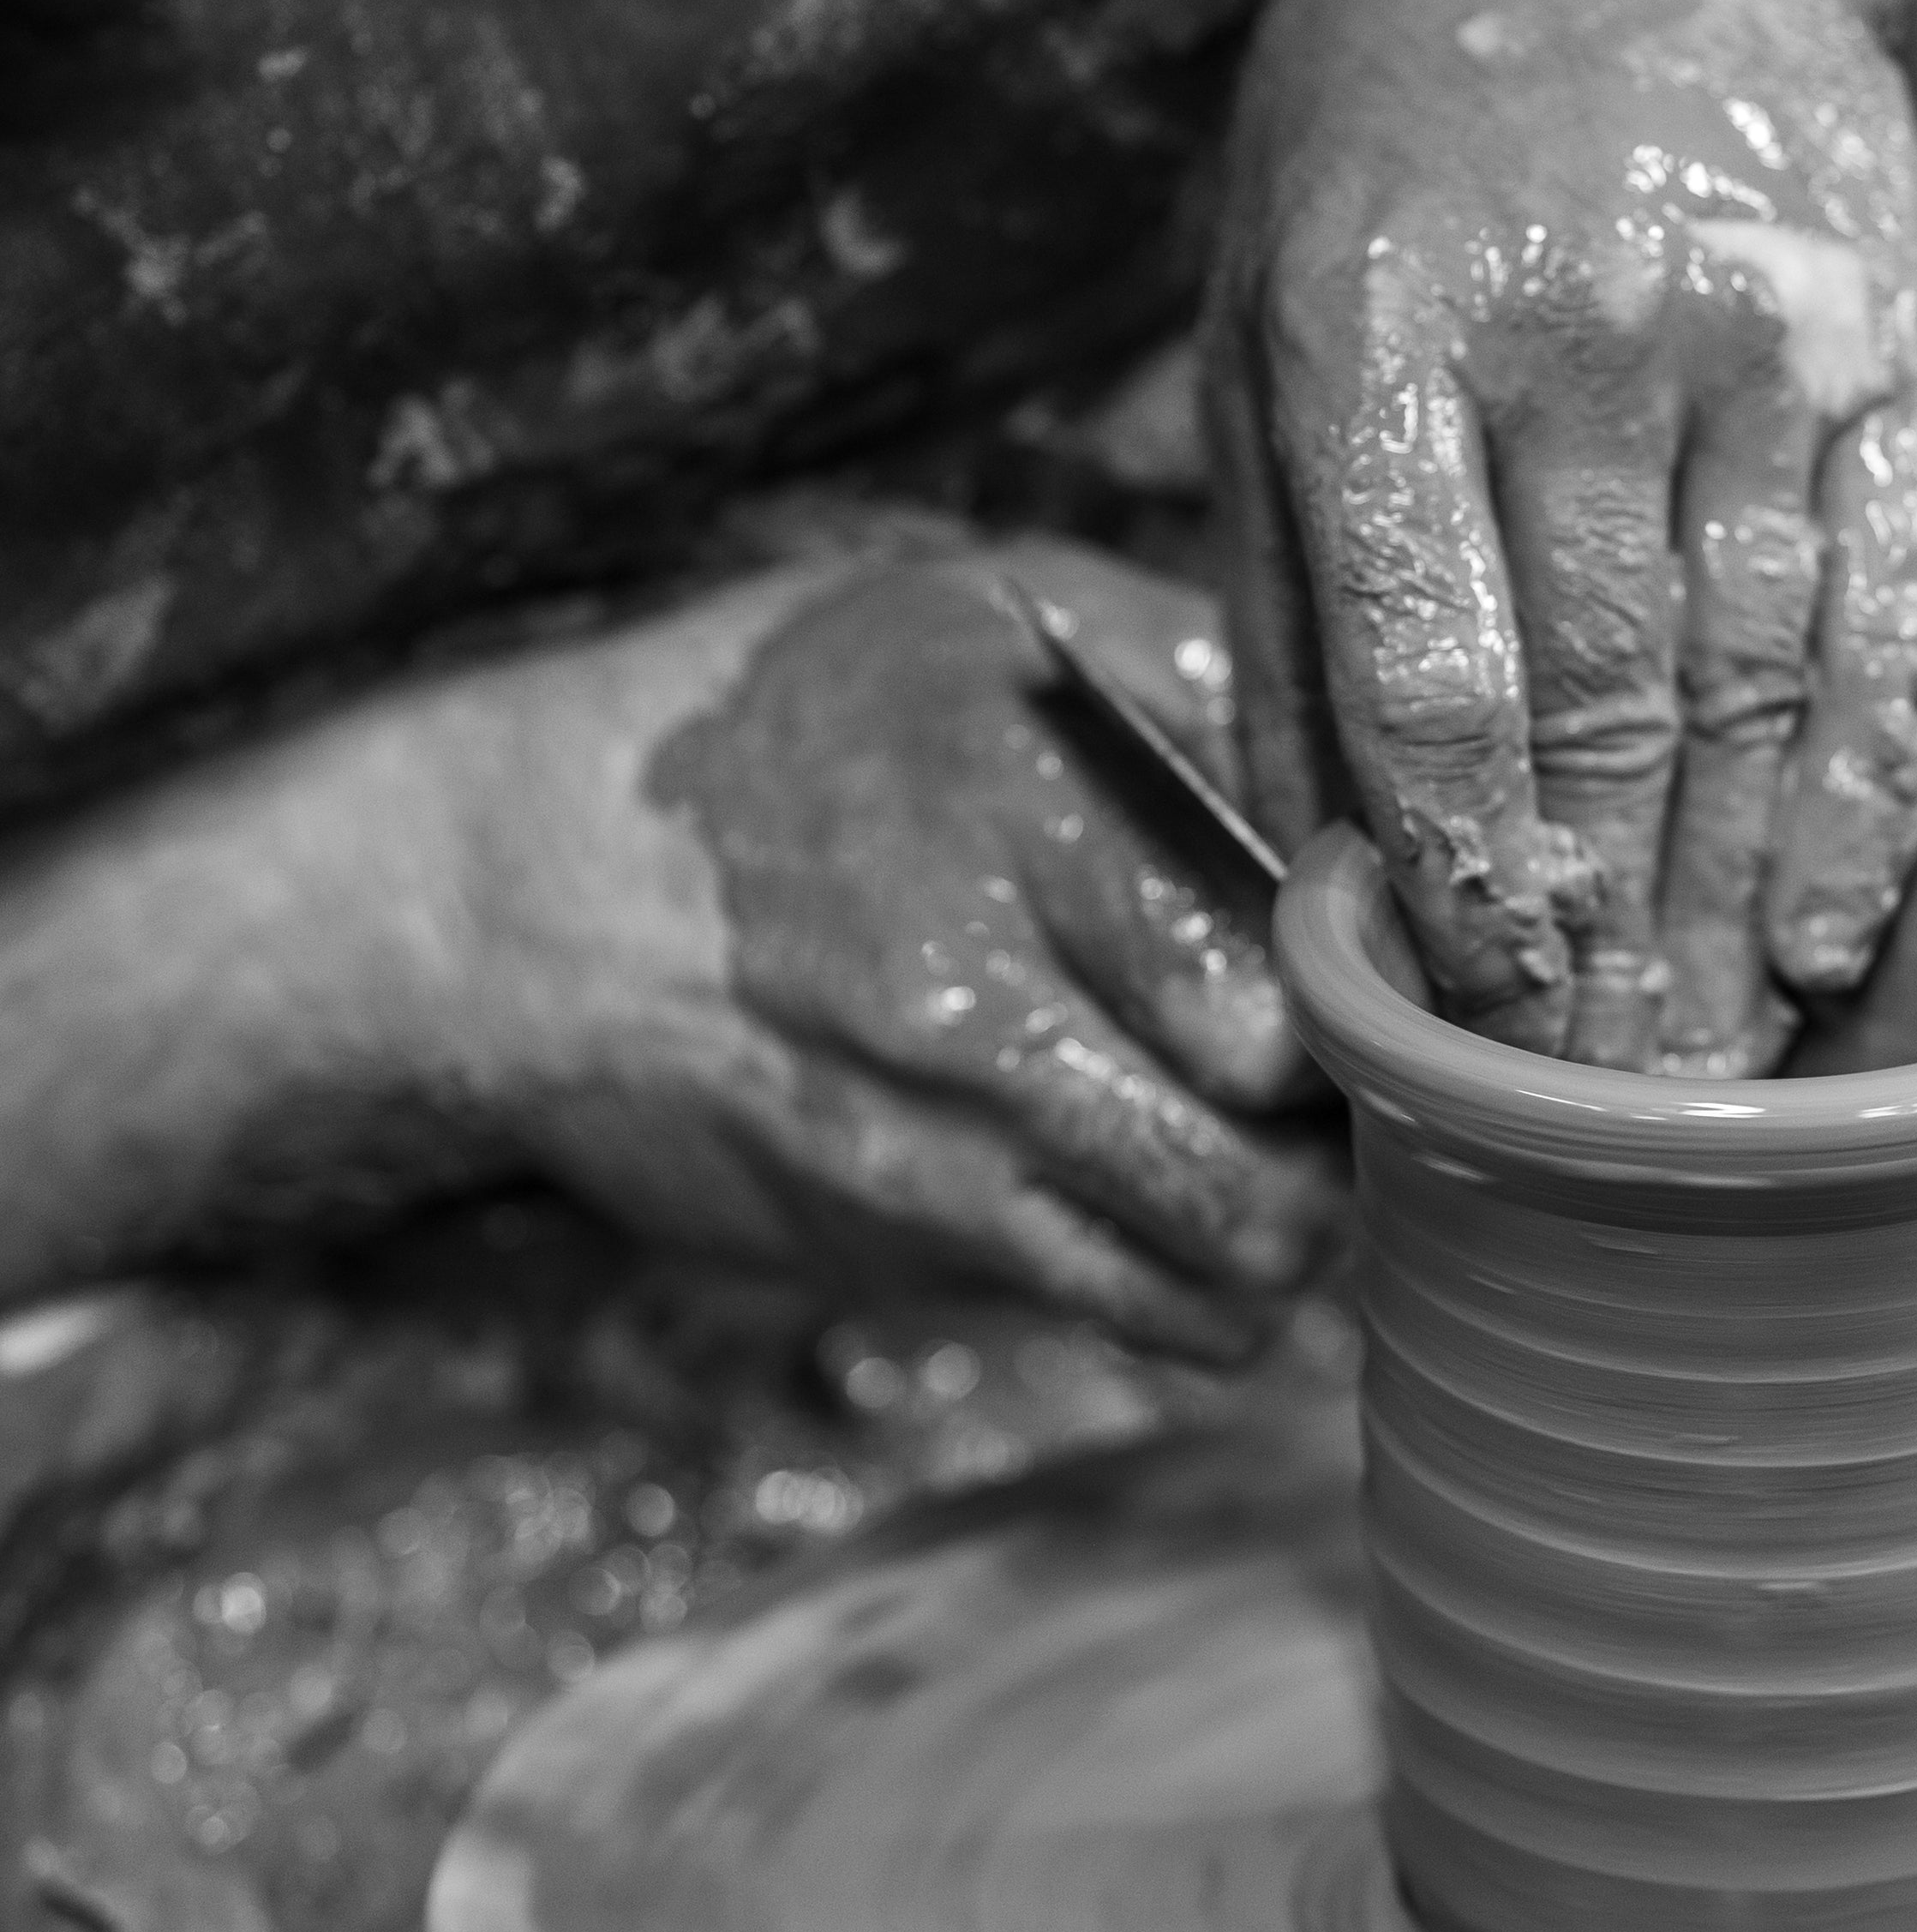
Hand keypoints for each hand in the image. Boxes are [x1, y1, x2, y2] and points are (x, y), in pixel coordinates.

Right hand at [436, 538, 1334, 1350]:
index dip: (1372, 1003)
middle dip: (1351, 1137)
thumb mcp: (978, 615)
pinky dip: (1184, 1290)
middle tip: (1357, 1082)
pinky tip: (1173, 1203)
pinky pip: (1117, 1315)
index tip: (1388, 979)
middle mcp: (973, 1009)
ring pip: (1214, 1278)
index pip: (1281, 990)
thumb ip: (1191, 669)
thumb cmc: (777, 724)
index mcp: (1020, 820)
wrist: (513, 897)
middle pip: (1272, 1163)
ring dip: (1282, 1240)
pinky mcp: (901, 1253)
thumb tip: (1369, 767)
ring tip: (1276, 1151)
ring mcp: (930, 1157)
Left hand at [1208, 0, 1916, 1070]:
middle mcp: (1574, 332)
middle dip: (1602, 947)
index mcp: (1373, 332)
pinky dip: (1868, 793)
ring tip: (1714, 1070)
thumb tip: (1322, 878)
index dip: (1463, 888)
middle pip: (1603, 717)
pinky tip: (1836, 930)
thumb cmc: (1390, 131)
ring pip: (1752, 691)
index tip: (1476, 1031)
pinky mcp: (1892, 342)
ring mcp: (1754, 333)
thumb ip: (1284, 596)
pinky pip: (1892, 613)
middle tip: (1602, 1117)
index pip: (1431, 679)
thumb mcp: (1257, 318)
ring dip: (1734, 909)